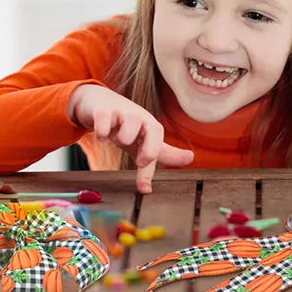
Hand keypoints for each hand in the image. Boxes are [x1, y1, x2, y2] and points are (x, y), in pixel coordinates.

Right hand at [67, 85, 193, 192]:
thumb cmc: (125, 125)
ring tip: (117, 138)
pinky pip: (104, 120)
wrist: (100, 104)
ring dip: (122, 138)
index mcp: (150, 126)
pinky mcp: (102, 110)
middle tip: (139, 161)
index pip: (160, 141)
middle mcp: (139, 116)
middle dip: (148, 149)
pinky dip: (101, 132)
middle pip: (152, 128)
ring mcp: (121, 111)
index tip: (146, 187)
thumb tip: (191, 158)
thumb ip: (163, 153)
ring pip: (128, 126)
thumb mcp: (143, 140)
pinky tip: (100, 136)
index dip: (158, 160)